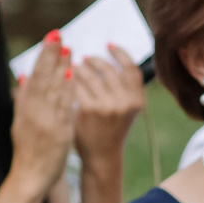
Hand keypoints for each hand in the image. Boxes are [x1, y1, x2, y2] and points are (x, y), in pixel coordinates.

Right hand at [9, 33, 78, 190]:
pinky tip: (72, 76)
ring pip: (54, 90)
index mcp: (25, 109)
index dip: (43, 57)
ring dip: (61, 68)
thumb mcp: (20, 123)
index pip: (35, 77)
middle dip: (51, 56)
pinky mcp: (59, 132)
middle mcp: (34, 113)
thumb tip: (23, 76)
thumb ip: (23, 100)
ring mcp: (46, 122)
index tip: (50, 39)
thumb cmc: (27, 150)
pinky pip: (64, 107)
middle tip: (58, 34)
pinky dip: (67, 91)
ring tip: (68, 49)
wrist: (30, 177)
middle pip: (44, 79)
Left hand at [72, 45, 144, 163]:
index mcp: (138, 100)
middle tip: (84, 59)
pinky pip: (77, 86)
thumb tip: (109, 59)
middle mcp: (126, 102)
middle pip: (109, 69)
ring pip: (90, 76)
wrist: (102, 156)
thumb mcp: (125, 109)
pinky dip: (70, 79)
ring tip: (73, 68)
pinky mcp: (89, 109)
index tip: (108, 45)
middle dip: (94, 61)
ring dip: (79, 68)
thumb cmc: (110, 130)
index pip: (132, 69)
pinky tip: (65, 79)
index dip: (120, 54)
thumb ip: (122, 88)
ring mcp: (108, 106)